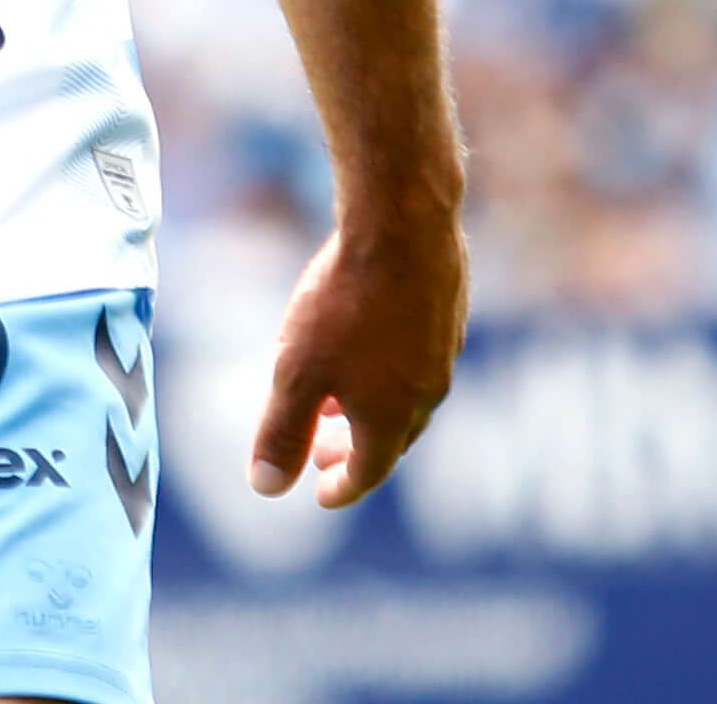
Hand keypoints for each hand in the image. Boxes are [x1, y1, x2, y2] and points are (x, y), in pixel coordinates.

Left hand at [251, 206, 465, 508]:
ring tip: (338, 401)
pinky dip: (390, 371)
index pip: (368, 471)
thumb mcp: (296, 373)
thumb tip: (267, 488)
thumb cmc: (345, 303)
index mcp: (392, 417)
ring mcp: (444, 350)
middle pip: (392, 438)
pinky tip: (367, 346)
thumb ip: (282, 433)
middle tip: (322, 451)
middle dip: (355, 450)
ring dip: (373, 409)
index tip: (319, 493)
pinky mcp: (449, 310)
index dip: (341, 487)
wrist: (403, 224)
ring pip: (408, 396)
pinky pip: (418, 358)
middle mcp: (427, 391)